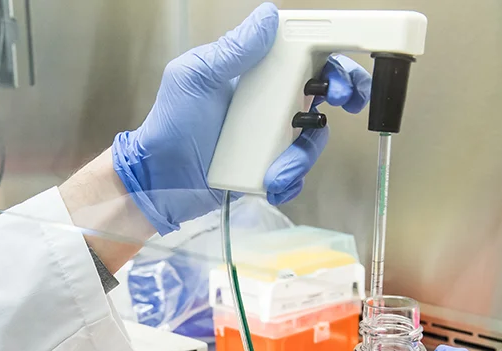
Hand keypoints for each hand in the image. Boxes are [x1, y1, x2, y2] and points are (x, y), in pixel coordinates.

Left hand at [112, 3, 372, 234]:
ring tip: (276, 169)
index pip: (305, 56)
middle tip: (341, 103)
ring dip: (303, 154)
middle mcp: (270, 103)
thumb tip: (268, 16)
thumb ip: (232, 49)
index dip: (332, 59)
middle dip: (343, 94)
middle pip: (324, 92)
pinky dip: (289, 179)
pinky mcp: (269, 168)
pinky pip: (296, 173)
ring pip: (313, 138)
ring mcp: (271, 137)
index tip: (340, 71)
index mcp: (257, 74)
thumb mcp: (196, 77)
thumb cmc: (170, 123)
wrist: (158, 177)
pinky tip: (270, 183)